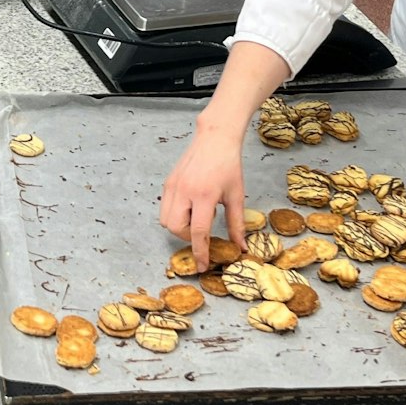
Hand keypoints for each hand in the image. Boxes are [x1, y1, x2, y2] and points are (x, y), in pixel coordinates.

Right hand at [160, 125, 246, 270]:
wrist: (215, 138)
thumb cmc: (229, 165)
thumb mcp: (236, 196)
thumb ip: (237, 224)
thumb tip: (240, 247)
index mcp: (204, 195)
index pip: (198, 232)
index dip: (200, 252)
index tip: (203, 266)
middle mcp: (184, 191)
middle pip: (176, 228)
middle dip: (188, 237)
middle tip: (202, 232)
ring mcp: (173, 186)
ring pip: (165, 220)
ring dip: (179, 227)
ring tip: (195, 217)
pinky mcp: (168, 182)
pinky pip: (164, 208)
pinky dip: (174, 215)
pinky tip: (190, 207)